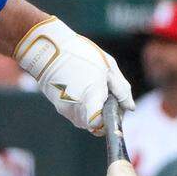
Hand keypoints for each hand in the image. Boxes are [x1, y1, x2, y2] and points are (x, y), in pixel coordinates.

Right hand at [14, 15, 133, 135]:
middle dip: (104, 114)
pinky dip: (82, 107)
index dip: (109, 119)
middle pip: (95, 125)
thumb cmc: (79, 54)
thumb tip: (129, 107)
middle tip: (107, 94)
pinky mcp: (58, 107)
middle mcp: (75, 107)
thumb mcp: (108, 66)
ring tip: (93, 88)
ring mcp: (64, 109)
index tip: (114, 106)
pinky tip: (82, 89)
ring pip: (85, 121)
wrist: (46, 50)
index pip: (99, 125)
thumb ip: (122, 89)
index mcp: (90, 96)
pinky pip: (76, 114)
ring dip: (93, 111)